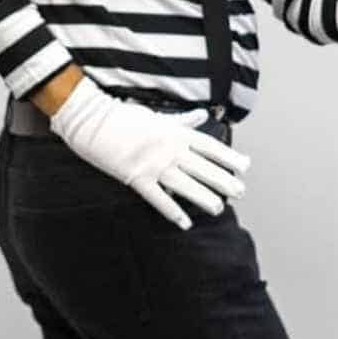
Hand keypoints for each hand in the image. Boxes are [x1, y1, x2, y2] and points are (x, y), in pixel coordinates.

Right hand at [48, 76, 250, 230]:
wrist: (93, 121)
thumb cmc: (125, 116)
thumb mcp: (158, 115)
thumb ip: (183, 120)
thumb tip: (203, 115)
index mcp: (175, 132)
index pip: (208, 146)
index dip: (228, 157)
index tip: (244, 166)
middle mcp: (169, 149)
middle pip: (202, 167)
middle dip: (223, 180)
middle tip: (241, 191)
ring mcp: (153, 165)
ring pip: (185, 184)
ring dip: (203, 197)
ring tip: (219, 208)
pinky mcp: (137, 178)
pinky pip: (159, 198)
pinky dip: (173, 212)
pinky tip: (186, 223)